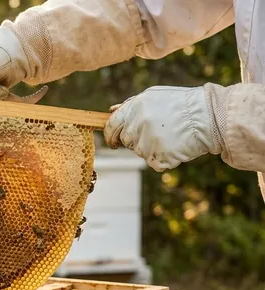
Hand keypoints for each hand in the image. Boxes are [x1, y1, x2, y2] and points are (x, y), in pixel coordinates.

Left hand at [104, 85, 222, 171]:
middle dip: (136, 139)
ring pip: (140, 152)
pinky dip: (163, 158)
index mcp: (135, 108)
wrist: (209, 116)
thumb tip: (111, 111)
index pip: (111, 126)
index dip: (110, 135)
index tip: (113, 142)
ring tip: (171, 136)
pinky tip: (175, 146)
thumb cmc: (181, 104)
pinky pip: (154, 163)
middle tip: (156, 132)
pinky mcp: (159, 156)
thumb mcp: (154, 96)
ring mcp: (148, 141)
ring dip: (151, 148)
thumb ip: (130, 105)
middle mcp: (138, 124)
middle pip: (126, 141)